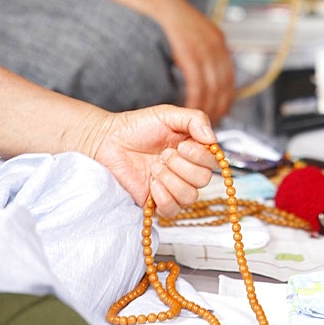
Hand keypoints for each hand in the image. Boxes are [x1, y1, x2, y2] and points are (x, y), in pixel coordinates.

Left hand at [92, 103, 216, 216]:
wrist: (110, 141)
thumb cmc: (138, 127)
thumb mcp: (168, 114)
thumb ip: (195, 119)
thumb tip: (212, 139)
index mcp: (193, 150)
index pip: (213, 162)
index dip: (200, 157)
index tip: (181, 145)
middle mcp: (186, 170)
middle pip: (204, 180)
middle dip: (182, 166)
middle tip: (163, 155)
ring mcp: (172, 187)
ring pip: (190, 197)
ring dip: (171, 180)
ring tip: (155, 167)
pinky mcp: (157, 202)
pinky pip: (172, 210)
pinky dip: (163, 197)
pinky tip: (151, 183)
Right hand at [148, 0, 235, 120]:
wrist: (155, 0)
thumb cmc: (168, 18)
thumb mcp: (192, 34)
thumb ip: (200, 52)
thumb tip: (203, 73)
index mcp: (218, 40)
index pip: (229, 78)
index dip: (226, 99)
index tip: (221, 113)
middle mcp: (216, 44)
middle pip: (224, 85)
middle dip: (218, 107)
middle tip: (210, 124)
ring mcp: (204, 47)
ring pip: (212, 86)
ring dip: (207, 107)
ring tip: (199, 122)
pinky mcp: (190, 51)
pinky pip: (197, 82)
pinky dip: (195, 98)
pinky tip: (189, 108)